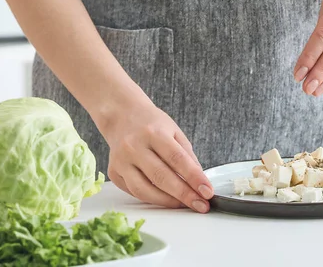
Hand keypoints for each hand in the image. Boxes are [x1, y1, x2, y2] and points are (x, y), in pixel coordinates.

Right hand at [101, 98, 212, 212]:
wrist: (122, 116)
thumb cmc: (152, 124)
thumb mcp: (174, 131)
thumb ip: (187, 156)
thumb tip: (198, 182)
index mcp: (154, 132)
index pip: (177, 159)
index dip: (194, 178)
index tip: (207, 192)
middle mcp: (134, 146)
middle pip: (161, 177)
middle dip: (184, 195)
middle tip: (201, 205)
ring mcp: (121, 161)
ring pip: (144, 190)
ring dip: (168, 202)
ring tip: (184, 205)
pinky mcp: (114, 172)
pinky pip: (134, 192)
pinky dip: (152, 198)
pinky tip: (166, 199)